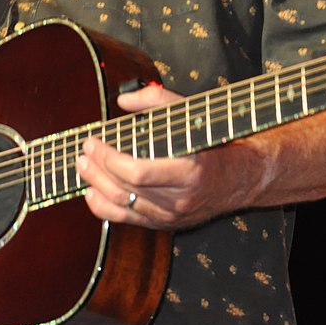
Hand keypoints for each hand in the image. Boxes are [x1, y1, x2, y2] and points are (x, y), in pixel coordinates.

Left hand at [74, 84, 260, 229]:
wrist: (243, 177)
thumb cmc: (217, 141)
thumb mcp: (192, 113)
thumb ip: (158, 101)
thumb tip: (123, 101)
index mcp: (190, 170)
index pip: (138, 173)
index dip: (109, 159)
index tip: (93, 141)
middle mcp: (181, 199)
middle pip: (126, 190)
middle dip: (97, 170)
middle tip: (83, 151)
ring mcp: (173, 216)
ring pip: (124, 207)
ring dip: (96, 186)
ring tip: (82, 167)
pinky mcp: (167, 224)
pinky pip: (129, 220)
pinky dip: (104, 208)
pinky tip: (91, 193)